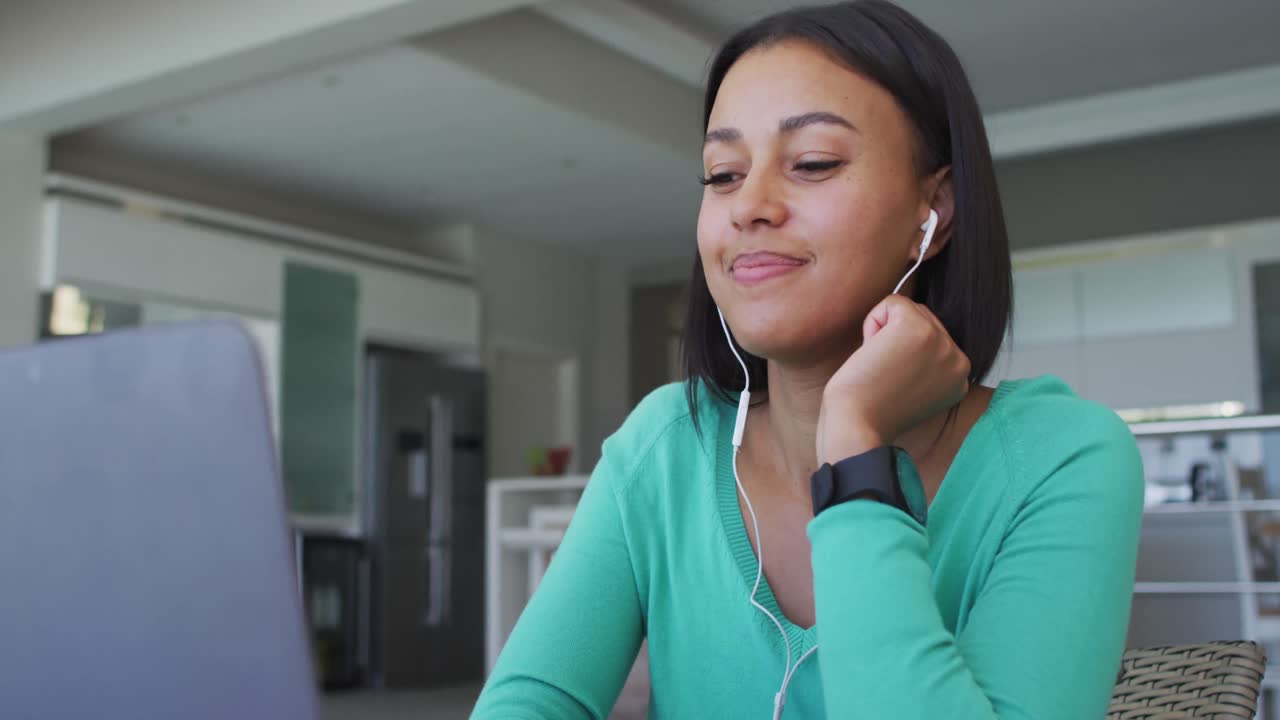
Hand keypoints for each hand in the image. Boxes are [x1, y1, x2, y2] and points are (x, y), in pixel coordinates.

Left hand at [816, 295, 969, 464]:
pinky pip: (891, 302)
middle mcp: (959, 360)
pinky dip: (872, 323)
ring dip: (882, 332)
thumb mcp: (914, 389)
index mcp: (959, 377)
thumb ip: (924, 364)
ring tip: (879, 366)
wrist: (857, 428)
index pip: (932, 337)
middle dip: (893, 340)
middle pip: (922, 318)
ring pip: (906, 309)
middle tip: (883, 375)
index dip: (902, 353)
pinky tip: (872, 354)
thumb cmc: (870, 412)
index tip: (894, 385)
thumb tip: (908, 325)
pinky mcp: (919, 329)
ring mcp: (943, 342)